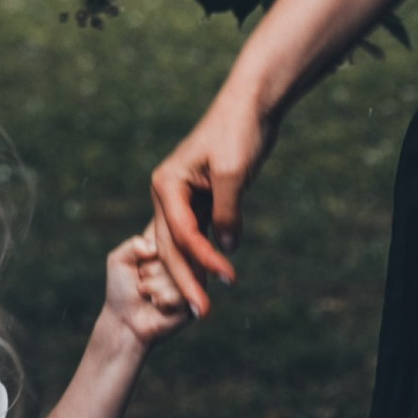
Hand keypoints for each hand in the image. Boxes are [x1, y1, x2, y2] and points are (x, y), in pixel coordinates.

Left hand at [103, 227, 192, 352]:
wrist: (124, 320)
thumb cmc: (122, 288)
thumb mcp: (119, 259)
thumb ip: (133, 244)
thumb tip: (155, 248)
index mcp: (171, 246)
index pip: (172, 233)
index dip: (157, 245)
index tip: (142, 258)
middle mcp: (186, 261)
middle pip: (172, 254)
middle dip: (149, 270)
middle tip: (143, 279)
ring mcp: (193, 282)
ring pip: (174, 275)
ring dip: (152, 287)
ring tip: (149, 294)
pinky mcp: (195, 302)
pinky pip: (178, 294)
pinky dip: (160, 300)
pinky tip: (157, 305)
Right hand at [148, 83, 276, 317]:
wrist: (251, 104)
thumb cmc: (238, 132)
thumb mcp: (234, 174)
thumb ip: (227, 214)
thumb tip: (226, 250)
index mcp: (166, 185)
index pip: (182, 234)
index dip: (203, 260)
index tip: (227, 281)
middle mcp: (167, 193)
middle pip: (174, 246)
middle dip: (187, 280)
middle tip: (202, 313)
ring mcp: (182, 197)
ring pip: (184, 243)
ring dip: (196, 271)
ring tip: (205, 303)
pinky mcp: (201, 198)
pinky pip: (199, 233)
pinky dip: (206, 254)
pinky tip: (215, 276)